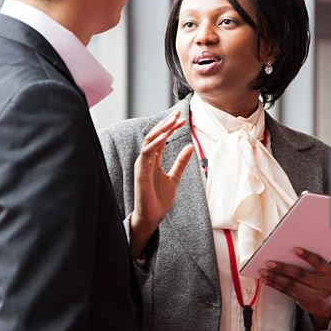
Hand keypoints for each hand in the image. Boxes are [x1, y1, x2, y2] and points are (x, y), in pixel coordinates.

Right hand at [129, 112, 193, 257]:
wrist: (152, 217)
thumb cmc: (160, 200)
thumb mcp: (175, 178)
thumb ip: (181, 162)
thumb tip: (190, 146)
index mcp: (153, 160)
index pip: (161, 138)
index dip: (170, 127)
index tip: (181, 117)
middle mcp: (146, 160)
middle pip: (155, 136)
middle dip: (166, 123)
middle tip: (178, 113)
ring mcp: (142, 164)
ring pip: (150, 141)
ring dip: (162, 129)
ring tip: (174, 120)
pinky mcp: (141, 171)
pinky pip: (147, 153)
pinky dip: (156, 143)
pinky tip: (165, 136)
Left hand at [259, 248, 330, 328]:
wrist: (326, 304)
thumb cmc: (322, 280)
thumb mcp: (324, 271)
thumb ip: (313, 263)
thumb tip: (290, 251)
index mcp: (330, 273)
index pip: (319, 262)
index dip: (307, 256)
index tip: (295, 249)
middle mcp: (324, 286)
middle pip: (301, 275)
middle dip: (284, 268)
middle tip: (269, 263)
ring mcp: (314, 296)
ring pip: (292, 285)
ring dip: (276, 278)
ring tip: (264, 271)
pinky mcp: (304, 302)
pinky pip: (288, 292)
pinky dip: (276, 285)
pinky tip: (267, 280)